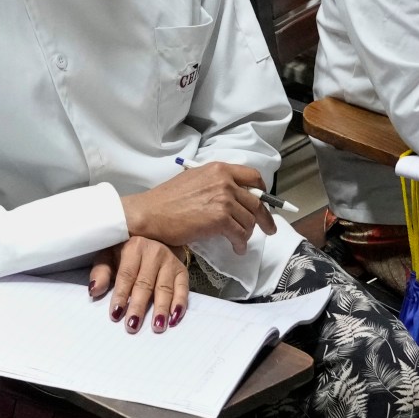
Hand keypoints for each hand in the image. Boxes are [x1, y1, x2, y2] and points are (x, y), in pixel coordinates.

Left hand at [87, 234, 190, 332]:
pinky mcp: (182, 271)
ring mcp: (170, 262)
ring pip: (164, 288)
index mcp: (133, 248)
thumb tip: (94, 290)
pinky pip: (183, 289)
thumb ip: (100, 272)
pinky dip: (180, 304)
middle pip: (145, 284)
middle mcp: (154, 253)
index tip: (116, 314)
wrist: (155, 237)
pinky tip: (175, 318)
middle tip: (133, 325)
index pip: (126, 275)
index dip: (121, 295)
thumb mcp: (109, 256)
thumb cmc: (126, 253)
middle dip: (139, 306)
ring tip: (157, 327)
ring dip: (161, 309)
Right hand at [121, 161, 274, 251]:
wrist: (150, 213)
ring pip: (249, 220)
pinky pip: (240, 233)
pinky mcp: (220, 219)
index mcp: (219, 169)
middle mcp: (224, 181)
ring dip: (247, 234)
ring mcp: (223, 200)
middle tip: (268, 228)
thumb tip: (232, 197)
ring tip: (240, 241)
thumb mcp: (194, 180)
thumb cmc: (166, 200)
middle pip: (256, 202)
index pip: (253, 176)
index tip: (264, 201)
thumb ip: (216, 184)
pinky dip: (240, 243)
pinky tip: (236, 248)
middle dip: (264, 218)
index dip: (262, 191)